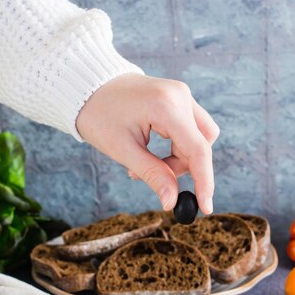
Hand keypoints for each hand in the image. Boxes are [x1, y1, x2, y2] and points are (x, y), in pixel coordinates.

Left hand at [76, 74, 219, 213]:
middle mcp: (181, 96)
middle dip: (183, 167)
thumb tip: (172, 202)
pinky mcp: (179, 98)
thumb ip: (152, 175)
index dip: (205, 182)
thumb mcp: (124, 150)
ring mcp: (182, 95)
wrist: (89, 86)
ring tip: (147, 162)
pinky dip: (178, 145)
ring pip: (200, 137)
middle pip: (202, 144)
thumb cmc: (100, 115)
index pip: (198, 150)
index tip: (206, 208)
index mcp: (167, 107)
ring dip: (181, 157)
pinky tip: (152, 149)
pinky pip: (191, 128)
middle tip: (154, 177)